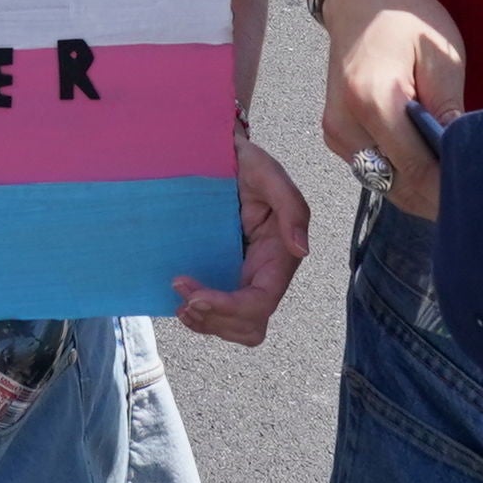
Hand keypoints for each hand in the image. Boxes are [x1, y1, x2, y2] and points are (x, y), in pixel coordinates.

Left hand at [171, 135, 311, 345]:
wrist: (221, 156)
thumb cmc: (247, 164)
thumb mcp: (268, 173)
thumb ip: (291, 207)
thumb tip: (301, 250)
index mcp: (278, 257)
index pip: (261, 302)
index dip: (230, 308)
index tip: (196, 297)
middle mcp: (262, 274)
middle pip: (249, 325)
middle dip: (216, 321)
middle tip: (185, 299)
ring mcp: (242, 278)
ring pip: (232, 326)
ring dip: (205, 323)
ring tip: (181, 303)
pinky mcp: (223, 276)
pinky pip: (216, 313)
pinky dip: (198, 317)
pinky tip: (181, 301)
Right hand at [315, 0, 464, 220]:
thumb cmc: (406, 19)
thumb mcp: (442, 54)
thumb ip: (449, 108)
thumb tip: (462, 157)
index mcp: (373, 99)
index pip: (416, 169)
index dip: (449, 191)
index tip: (480, 198)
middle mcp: (345, 122)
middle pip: (397, 185)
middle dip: (436, 198)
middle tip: (476, 199)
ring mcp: (335, 131)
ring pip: (383, 183)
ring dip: (419, 191)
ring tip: (455, 184)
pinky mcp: (334, 133)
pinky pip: (371, 169)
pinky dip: (401, 175)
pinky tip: (428, 167)